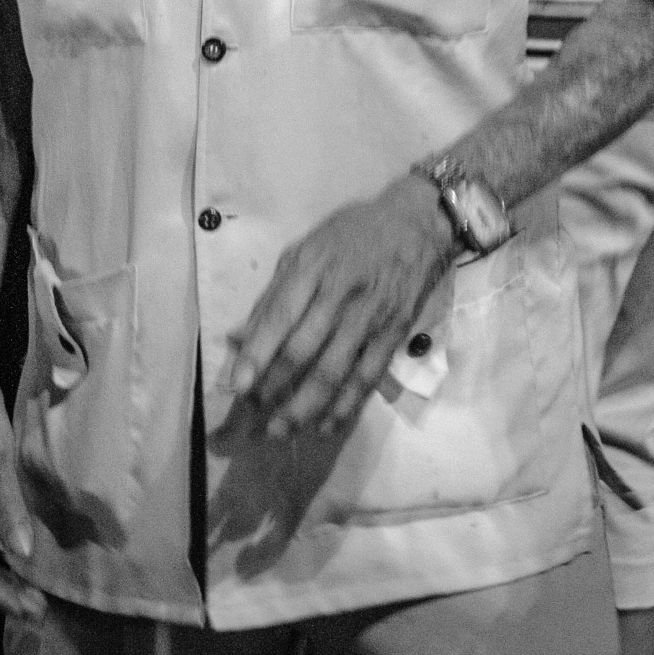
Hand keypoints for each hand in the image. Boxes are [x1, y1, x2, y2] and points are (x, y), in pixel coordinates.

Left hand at [223, 174, 454, 440]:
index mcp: (312, 266)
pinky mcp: (393, 334)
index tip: (238, 386)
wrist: (415, 224)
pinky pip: (367, 378)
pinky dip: (346, 406)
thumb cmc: (352, 234)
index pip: (281, 316)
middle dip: (276, 387)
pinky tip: (326, 425)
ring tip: (281, 430)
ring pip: (334, 371)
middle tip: (255, 415)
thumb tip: (238, 337)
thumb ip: (273, 294)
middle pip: (304, 349)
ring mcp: (369, 317)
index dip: (258, 354)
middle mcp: (340, 293)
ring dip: (305, 407)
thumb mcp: (306, 248)